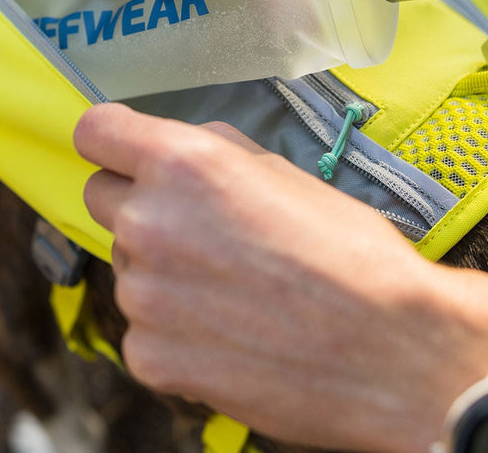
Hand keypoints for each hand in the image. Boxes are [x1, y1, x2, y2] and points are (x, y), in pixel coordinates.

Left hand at [73, 103, 487, 451]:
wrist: (392, 351)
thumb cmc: (352, 255)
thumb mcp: (286, 173)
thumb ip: (214, 156)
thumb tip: (174, 153)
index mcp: (181, 165)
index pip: (95, 132)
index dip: (113, 142)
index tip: (125, 154)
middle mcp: (147, 223)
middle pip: (102, 199)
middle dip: (139, 207)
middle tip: (199, 232)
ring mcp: (142, 294)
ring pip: (129, 268)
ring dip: (164, 275)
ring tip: (236, 294)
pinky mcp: (149, 355)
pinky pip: (144, 330)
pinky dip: (175, 334)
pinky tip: (232, 337)